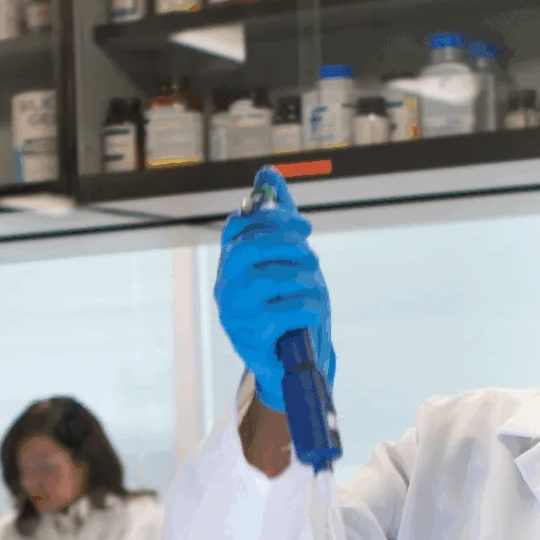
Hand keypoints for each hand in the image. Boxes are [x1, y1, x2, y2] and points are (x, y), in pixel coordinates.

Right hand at [214, 167, 333, 411]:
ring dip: (308, 281)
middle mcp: (226, 286)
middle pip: (254, 246)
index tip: (304, 226)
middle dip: (292, 246)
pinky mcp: (252, 339)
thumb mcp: (284, 260)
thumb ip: (276, 218)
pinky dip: (311, 308)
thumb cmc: (286, 308)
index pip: (239, 225)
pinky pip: (292, 309)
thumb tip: (269, 172)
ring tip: (314, 293)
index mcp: (231, 264)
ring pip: (278, 277)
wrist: (288, 367)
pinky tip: (311, 317)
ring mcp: (236, 313)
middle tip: (312, 261)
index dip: (274, 218)